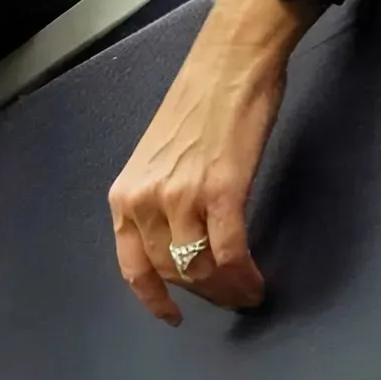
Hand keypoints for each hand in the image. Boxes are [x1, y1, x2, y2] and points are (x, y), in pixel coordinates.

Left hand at [107, 0, 305, 323]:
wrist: (230, 63)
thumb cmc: (199, 104)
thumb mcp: (156, 161)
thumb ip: (158, 200)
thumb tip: (175, 238)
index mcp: (124, 196)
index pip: (132, 265)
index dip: (152, 298)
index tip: (171, 316)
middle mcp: (145, 201)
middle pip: (172, 271)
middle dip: (202, 294)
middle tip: (229, 299)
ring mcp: (181, 197)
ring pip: (200, 268)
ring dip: (226, 290)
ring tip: (246, 294)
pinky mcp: (222, 190)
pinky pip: (229, 251)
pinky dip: (244, 276)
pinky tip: (256, 284)